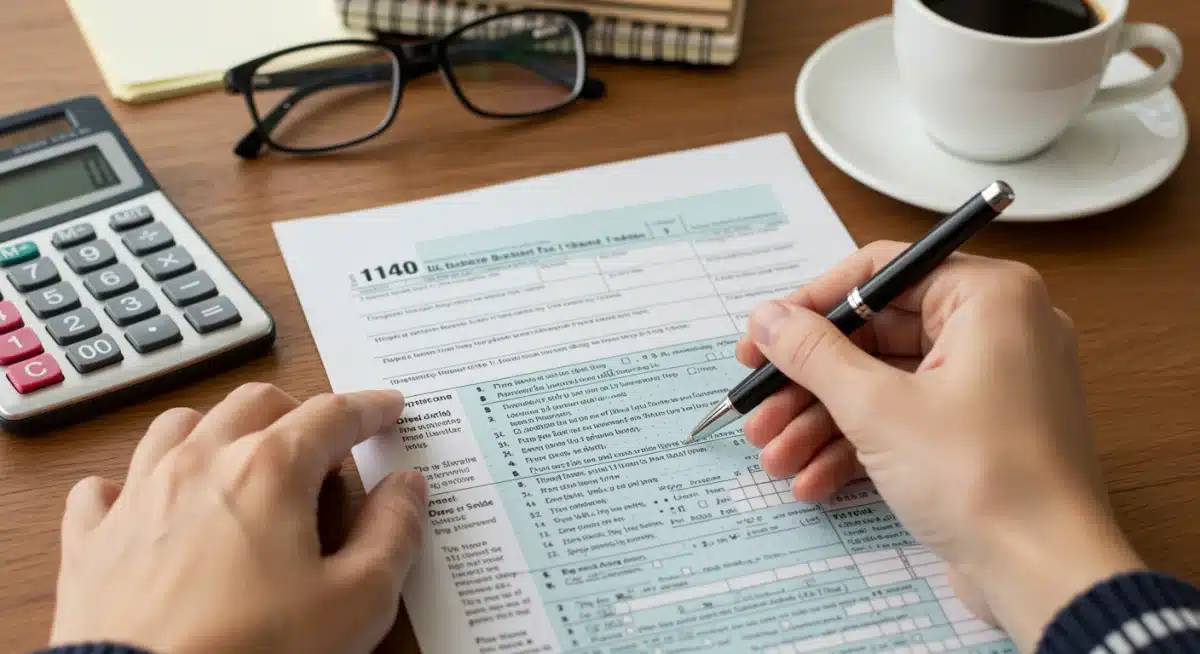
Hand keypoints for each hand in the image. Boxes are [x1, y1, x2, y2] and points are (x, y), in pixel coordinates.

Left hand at [50, 383, 426, 653]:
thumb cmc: (255, 653)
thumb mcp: (358, 600)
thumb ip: (393, 533)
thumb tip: (407, 486)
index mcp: (270, 470)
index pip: (332, 415)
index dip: (368, 408)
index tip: (387, 408)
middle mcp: (200, 464)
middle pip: (255, 404)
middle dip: (296, 411)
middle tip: (322, 442)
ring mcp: (139, 498)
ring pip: (178, 427)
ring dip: (217, 430)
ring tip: (240, 460)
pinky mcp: (91, 544)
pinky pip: (104, 489)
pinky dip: (130, 485)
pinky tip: (146, 504)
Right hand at [737, 241, 1143, 652]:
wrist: (1046, 575)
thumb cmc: (985, 478)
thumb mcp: (877, 408)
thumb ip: (814, 353)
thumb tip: (768, 318)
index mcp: (989, 297)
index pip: (881, 273)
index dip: (812, 304)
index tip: (765, 336)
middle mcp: (997, 330)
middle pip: (875, 335)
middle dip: (809, 381)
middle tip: (760, 405)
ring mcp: (991, 384)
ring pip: (885, 384)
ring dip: (823, 421)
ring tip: (776, 456)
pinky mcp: (980, 433)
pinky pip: (907, 420)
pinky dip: (859, 446)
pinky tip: (813, 480)